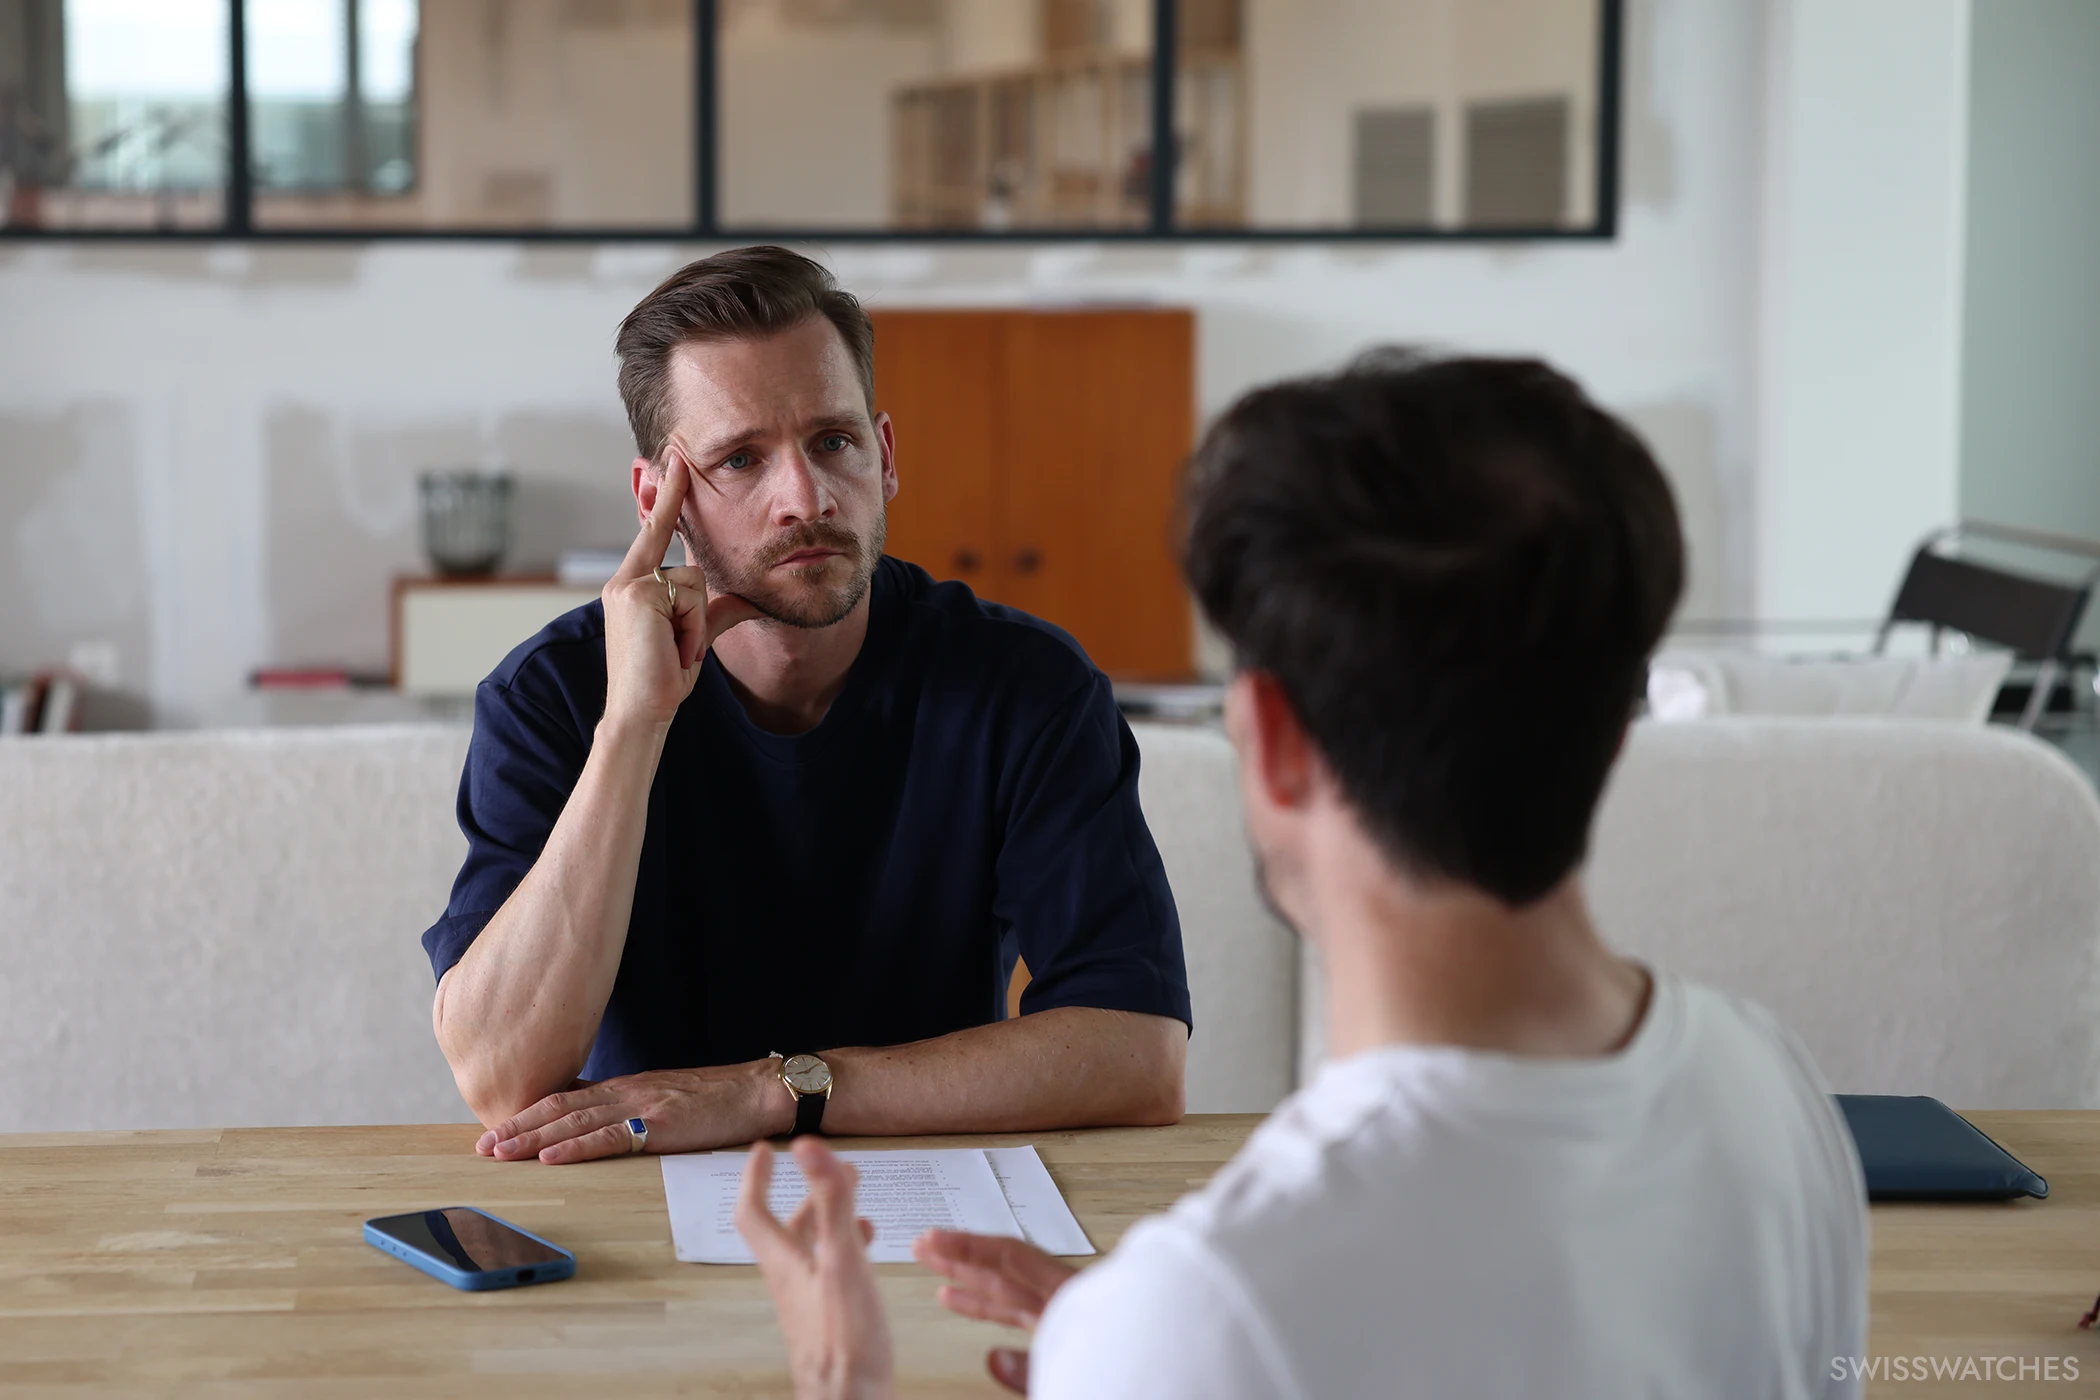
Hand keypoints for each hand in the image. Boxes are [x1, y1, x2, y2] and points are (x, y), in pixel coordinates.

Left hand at [474, 1061, 790, 1162]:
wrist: (757, 1090)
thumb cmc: (717, 1098)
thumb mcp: (664, 1096)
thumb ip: (628, 1107)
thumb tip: (594, 1118)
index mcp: (625, 1087)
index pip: (565, 1098)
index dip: (527, 1114)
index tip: (495, 1129)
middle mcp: (625, 1092)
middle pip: (559, 1107)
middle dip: (517, 1127)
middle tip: (482, 1146)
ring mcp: (641, 1106)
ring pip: (575, 1121)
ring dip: (533, 1138)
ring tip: (500, 1152)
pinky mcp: (659, 1125)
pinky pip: (610, 1137)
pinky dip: (576, 1147)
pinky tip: (551, 1156)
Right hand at [603, 450, 759, 732]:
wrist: (640, 711)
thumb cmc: (662, 677)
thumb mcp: (694, 636)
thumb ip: (717, 611)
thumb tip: (752, 598)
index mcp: (632, 583)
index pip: (654, 530)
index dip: (668, 495)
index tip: (676, 456)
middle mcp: (625, 579)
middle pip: (691, 568)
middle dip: (693, 616)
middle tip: (675, 651)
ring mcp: (628, 585)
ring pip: (694, 581)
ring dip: (695, 624)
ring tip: (675, 651)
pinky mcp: (638, 594)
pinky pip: (690, 596)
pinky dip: (690, 628)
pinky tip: (673, 649)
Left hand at [738, 1138, 893, 1399]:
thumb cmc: (845, 1344)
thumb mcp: (842, 1261)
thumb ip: (830, 1204)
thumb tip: (809, 1151)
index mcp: (786, 1263)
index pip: (754, 1210)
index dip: (756, 1177)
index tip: (764, 1151)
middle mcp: (792, 1281)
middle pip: (786, 1228)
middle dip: (806, 1192)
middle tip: (822, 1168)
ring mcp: (809, 1302)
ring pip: (811, 1249)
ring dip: (828, 1219)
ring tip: (852, 1202)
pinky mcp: (829, 1319)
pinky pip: (831, 1272)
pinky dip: (847, 1249)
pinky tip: (867, 1253)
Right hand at [913, 1229, 1078, 1393]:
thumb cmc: (1107, 1371)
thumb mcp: (1071, 1365)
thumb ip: (1031, 1367)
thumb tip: (993, 1359)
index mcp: (1071, 1294)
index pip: (1011, 1258)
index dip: (970, 1246)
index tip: (935, 1240)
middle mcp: (1064, 1297)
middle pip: (1004, 1268)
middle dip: (960, 1256)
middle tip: (923, 1246)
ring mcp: (1061, 1313)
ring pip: (1006, 1289)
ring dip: (966, 1277)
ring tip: (933, 1267)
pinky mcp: (1058, 1332)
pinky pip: (1015, 1312)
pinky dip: (984, 1305)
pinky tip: (957, 1300)